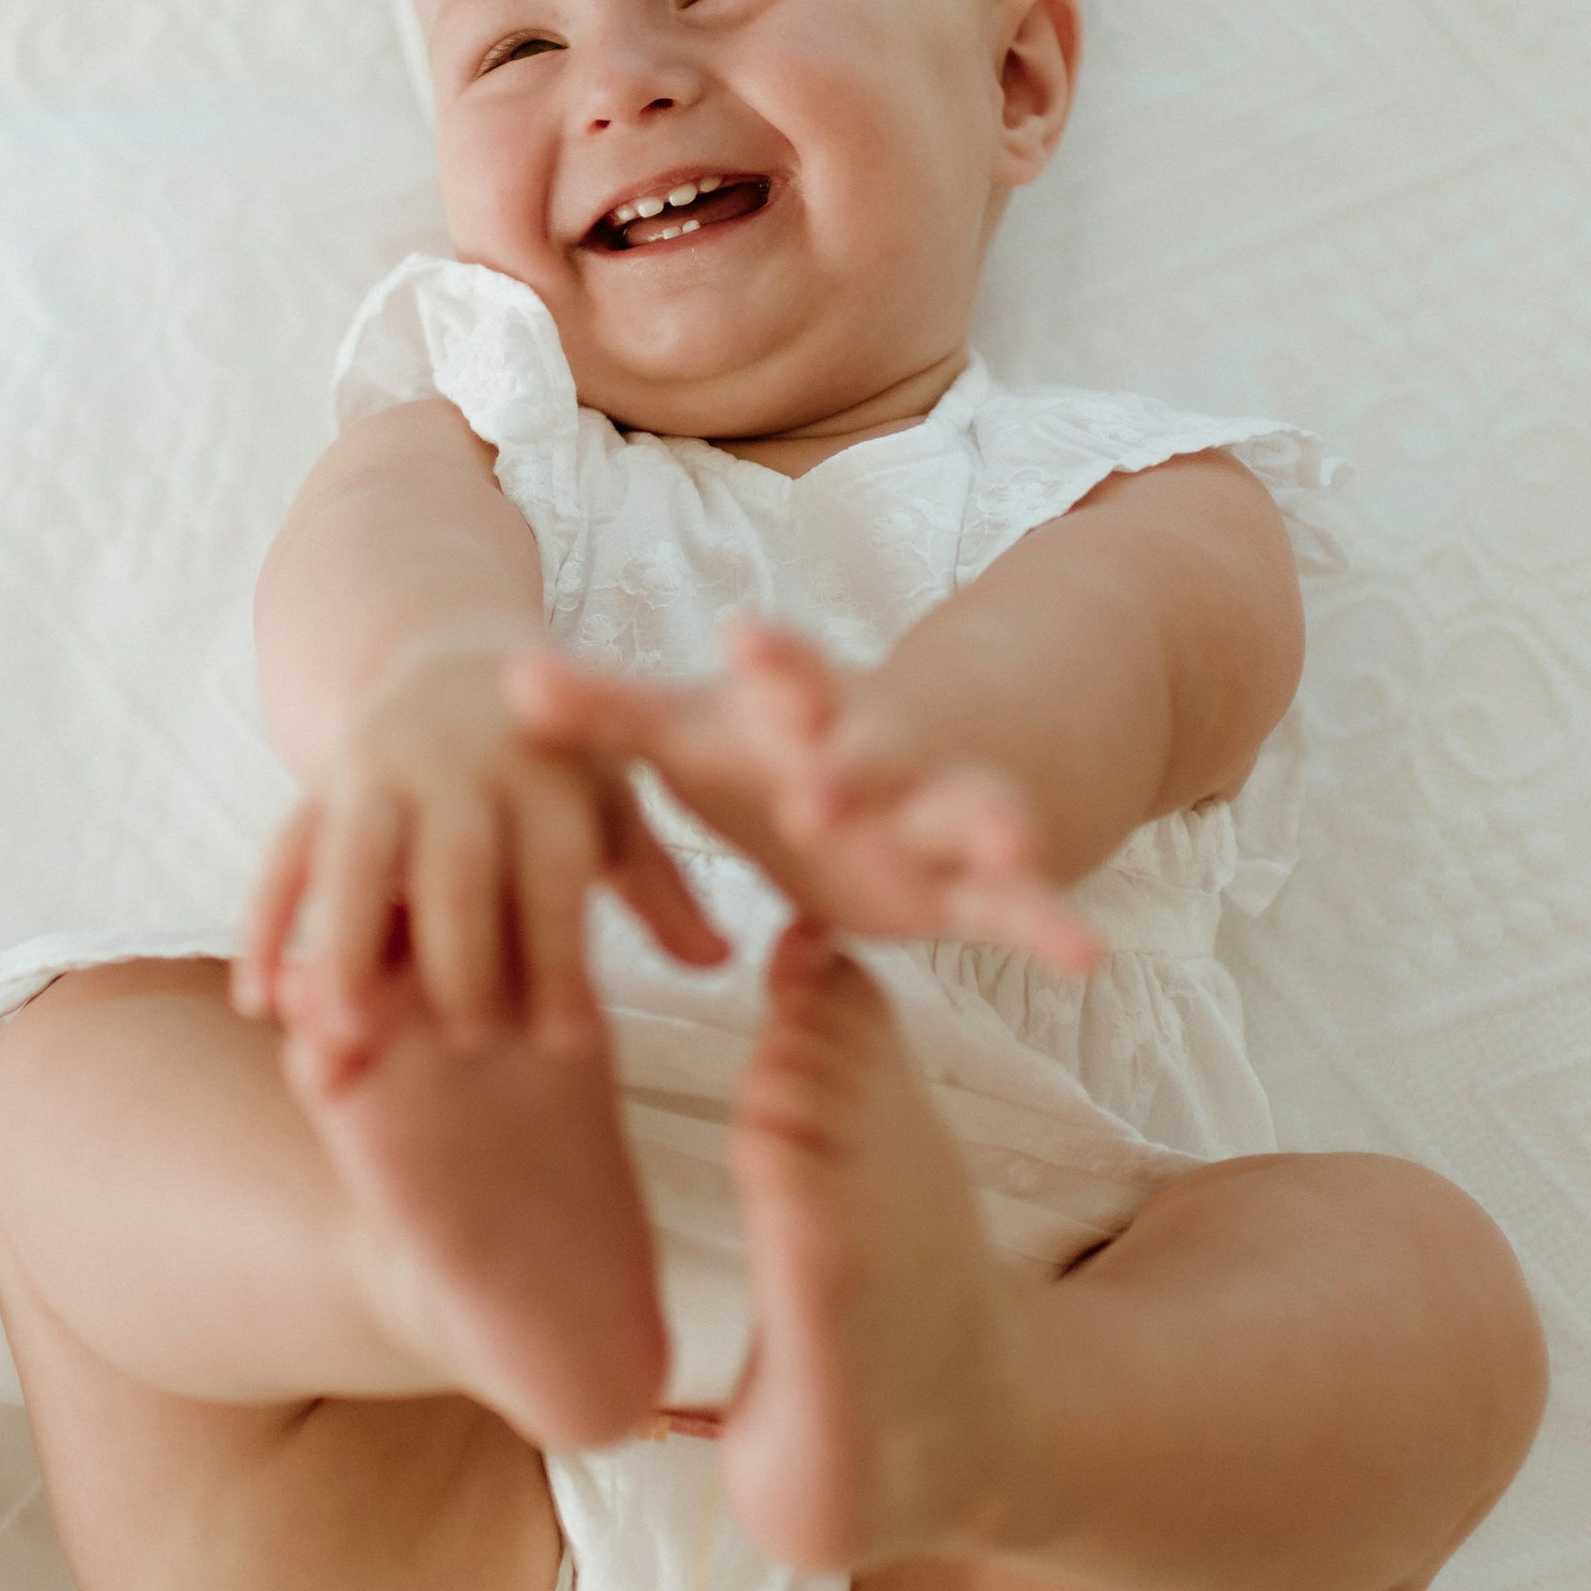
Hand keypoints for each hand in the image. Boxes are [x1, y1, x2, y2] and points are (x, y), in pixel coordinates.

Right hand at [233, 631, 727, 1079]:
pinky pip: (283, 855)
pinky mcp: (321, 784)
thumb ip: (659, 887)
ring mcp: (381, 771)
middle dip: (461, 954)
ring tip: (344, 1035)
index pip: (555, 873)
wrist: (453, 658)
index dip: (561, 958)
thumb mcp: (611, 806)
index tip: (569, 1047)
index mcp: (545, 774)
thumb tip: (719, 960)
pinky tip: (259, 1001)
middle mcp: (461, 766)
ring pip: (355, 856)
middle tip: (471, 1044)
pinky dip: (266, 926)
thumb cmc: (552, 763)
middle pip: (456, 864)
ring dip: (345, 944)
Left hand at [506, 618, 1104, 972]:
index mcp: (802, 714)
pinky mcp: (970, 882)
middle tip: (823, 786)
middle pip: (872, 749)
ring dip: (987, 827)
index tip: (742, 637)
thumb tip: (503, 676)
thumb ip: (607, 713)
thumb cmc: (773, 748)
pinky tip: (1087, 953)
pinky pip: (1016, 905)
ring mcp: (935, 815)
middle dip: (855, 763)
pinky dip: (1051, 924)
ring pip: (967, 815)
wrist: (897, 769)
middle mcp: (877, 754)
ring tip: (1013, 846)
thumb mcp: (691, 736)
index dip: (768, 662)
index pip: (783, 679)